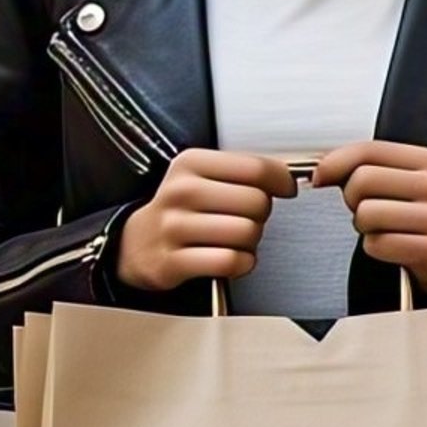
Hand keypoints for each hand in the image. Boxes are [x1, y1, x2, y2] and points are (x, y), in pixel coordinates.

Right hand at [115, 148, 297, 293]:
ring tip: (236, 240)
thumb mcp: (204, 177)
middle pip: (256, 202)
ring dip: (251, 242)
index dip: (280, 181)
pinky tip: (232, 259)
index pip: (256, 167)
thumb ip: (244, 171)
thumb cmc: (182, 209)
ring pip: (246, 232)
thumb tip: (288, 178)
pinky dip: (241, 264)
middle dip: (261, 215)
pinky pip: (230, 261)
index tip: (284, 188)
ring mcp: (174, 227)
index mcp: (191, 163)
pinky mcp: (172, 261)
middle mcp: (180, 192)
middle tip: (246, 219)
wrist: (137, 243)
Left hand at [313, 140, 426, 301]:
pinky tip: (390, 244)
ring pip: (366, 213)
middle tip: (365, 207)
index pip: (367, 150)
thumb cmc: (417, 213)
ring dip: (363, 225)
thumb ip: (362, 165)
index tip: (321, 176)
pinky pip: (376, 244)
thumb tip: (321, 169)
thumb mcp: (398, 179)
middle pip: (362, 181)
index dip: (333, 163)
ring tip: (381, 226)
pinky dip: (374, 247)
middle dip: (352, 198)